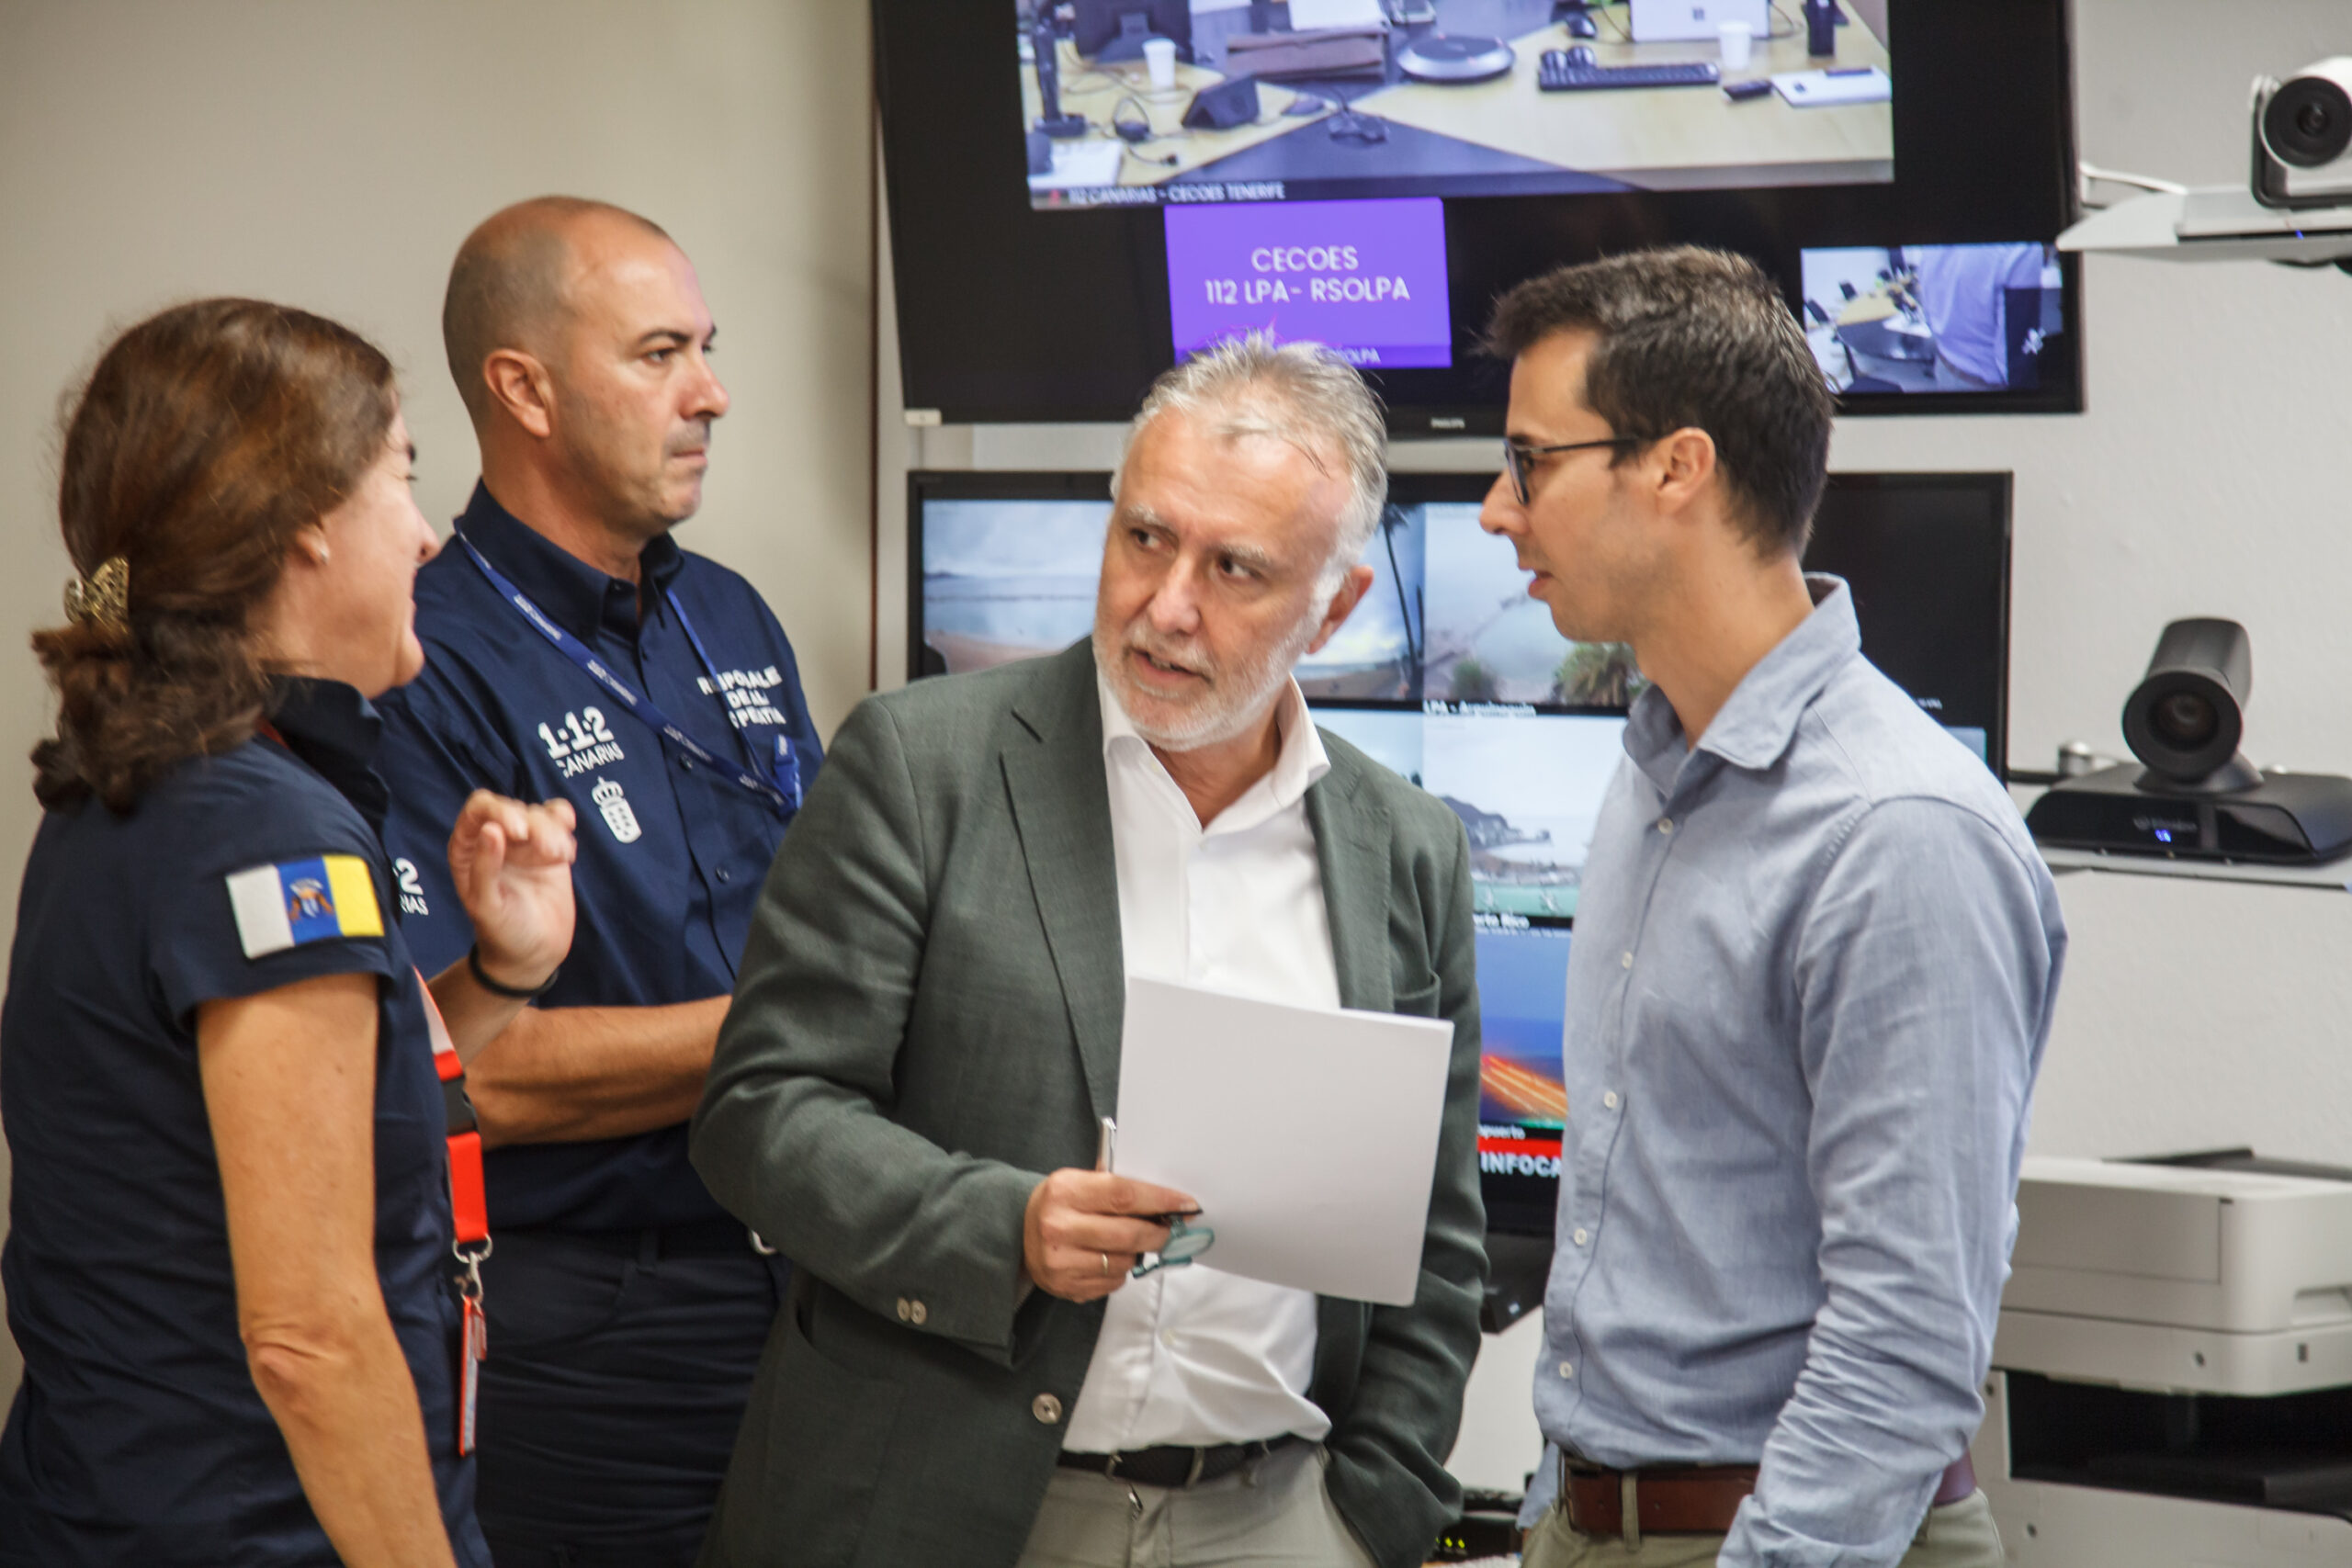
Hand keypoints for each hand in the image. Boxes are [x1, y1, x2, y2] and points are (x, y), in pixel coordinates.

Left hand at [448, 791, 576, 990]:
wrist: (533, 954)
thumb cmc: (501, 933)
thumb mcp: (487, 905)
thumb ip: (484, 867)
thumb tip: (491, 828)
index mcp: (467, 848)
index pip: (480, 808)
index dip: (500, 810)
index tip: (520, 832)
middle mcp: (494, 840)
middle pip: (514, 807)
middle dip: (534, 824)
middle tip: (549, 851)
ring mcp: (524, 843)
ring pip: (539, 812)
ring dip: (554, 830)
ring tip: (560, 857)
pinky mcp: (549, 848)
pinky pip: (559, 819)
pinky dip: (565, 826)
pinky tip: (566, 853)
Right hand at [1022, 1170, 1196, 1302]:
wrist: (1019, 1228)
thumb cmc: (1061, 1202)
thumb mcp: (1081, 1181)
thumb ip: (1119, 1190)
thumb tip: (1168, 1204)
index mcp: (1066, 1191)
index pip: (1124, 1195)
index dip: (1160, 1201)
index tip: (1186, 1205)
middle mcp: (1058, 1226)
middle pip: (1127, 1235)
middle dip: (1157, 1234)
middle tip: (1169, 1231)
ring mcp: (1059, 1260)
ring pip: (1122, 1262)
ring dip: (1135, 1254)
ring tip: (1125, 1243)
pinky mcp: (1064, 1286)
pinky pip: (1111, 1283)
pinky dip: (1118, 1272)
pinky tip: (1106, 1258)